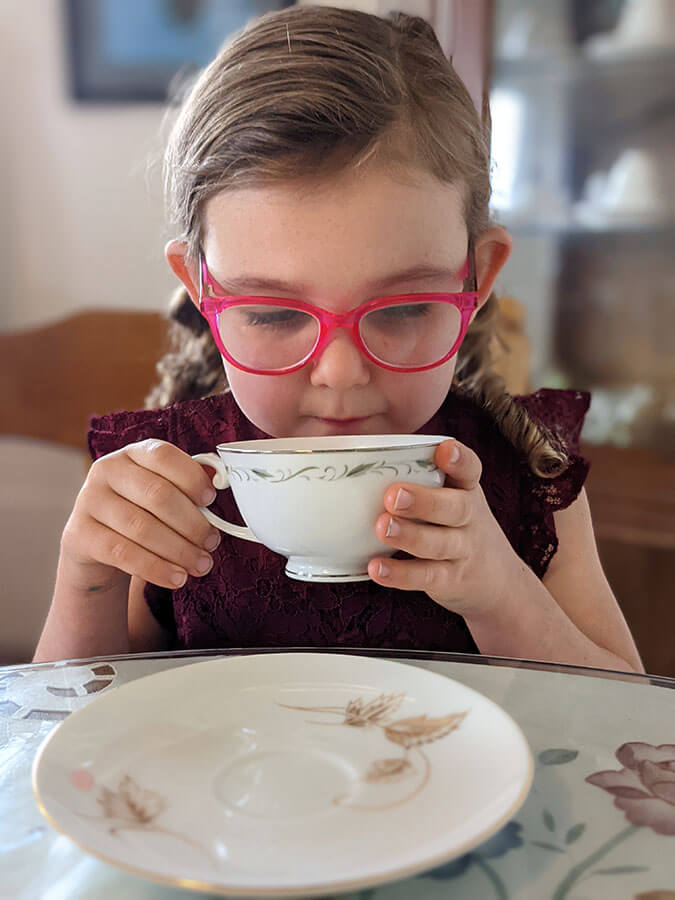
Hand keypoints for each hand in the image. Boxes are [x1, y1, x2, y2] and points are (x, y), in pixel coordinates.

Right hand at [60, 439, 222, 591]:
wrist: (96, 542)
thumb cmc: (141, 511)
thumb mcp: (162, 492)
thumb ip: (188, 485)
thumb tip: (220, 480)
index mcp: (133, 453)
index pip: (163, 456)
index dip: (191, 477)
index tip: (211, 500)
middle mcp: (107, 470)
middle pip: (157, 495)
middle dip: (192, 523)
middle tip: (212, 542)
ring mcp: (89, 500)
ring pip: (142, 528)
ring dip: (179, 550)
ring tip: (201, 565)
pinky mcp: (79, 533)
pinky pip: (123, 553)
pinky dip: (156, 568)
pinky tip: (177, 578)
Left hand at [368, 439, 520, 616]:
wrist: (497, 581)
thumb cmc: (456, 526)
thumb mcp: (451, 497)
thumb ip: (417, 477)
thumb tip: (349, 446)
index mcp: (466, 490)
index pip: (470, 470)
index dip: (460, 460)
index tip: (444, 450)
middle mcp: (469, 519)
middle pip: (456, 508)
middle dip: (425, 501)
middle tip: (393, 495)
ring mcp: (463, 551)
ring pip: (440, 544)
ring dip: (409, 536)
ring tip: (382, 527)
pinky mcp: (450, 580)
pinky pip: (426, 577)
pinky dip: (400, 574)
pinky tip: (376, 567)